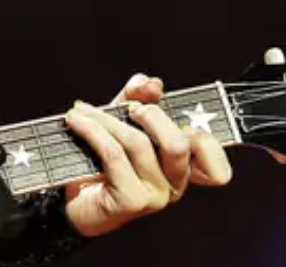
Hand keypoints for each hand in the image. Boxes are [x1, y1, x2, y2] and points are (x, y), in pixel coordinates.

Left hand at [62, 73, 232, 236]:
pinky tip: (76, 123)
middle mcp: (175, 186)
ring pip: (139, 144)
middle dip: (150, 115)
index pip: (216, 166)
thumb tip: (152, 83)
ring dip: (106, 119)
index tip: (172, 117)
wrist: (69, 198)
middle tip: (129, 107)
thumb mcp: (121, 122)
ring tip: (83, 111)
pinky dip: (93, 132)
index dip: (203, 138)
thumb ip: (137, 99)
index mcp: (182, 169)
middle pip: (178, 144)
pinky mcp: (131, 201)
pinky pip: (114, 155)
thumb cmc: (100, 159)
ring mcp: (155, 196)